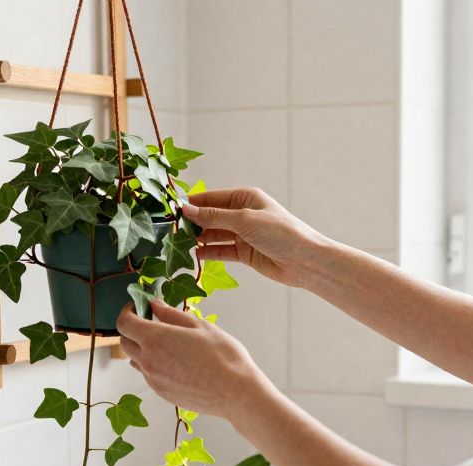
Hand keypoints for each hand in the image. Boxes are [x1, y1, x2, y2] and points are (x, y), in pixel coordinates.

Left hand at [117, 301, 270, 419]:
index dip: (127, 311)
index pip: (124, 323)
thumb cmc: (223, 356)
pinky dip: (154, 364)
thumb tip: (154, 304)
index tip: (138, 306)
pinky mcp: (161, 393)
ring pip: (136, 360)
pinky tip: (177, 361)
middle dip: (133, 329)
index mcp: (155, 339)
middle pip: (125, 342)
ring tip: (167, 343)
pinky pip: (148, 375)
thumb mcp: (199, 326)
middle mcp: (148, 361)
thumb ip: (171, 314)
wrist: (235, 392)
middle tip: (152, 322)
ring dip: (142, 348)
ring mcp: (153, 380)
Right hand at [183, 188, 329, 288]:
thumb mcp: (244, 220)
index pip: (211, 198)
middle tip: (168, 231)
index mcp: (244, 197)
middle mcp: (242, 214)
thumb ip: (214, 216)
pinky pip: (220, 251)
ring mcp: (242, 234)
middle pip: (210, 217)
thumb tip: (186, 210)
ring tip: (176, 245)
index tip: (170, 211)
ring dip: (197, 240)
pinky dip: (207, 253)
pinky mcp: (243, 253)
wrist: (304, 261)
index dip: (191, 204)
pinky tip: (192, 256)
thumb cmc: (280, 232)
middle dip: (191, 223)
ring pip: (213, 235)